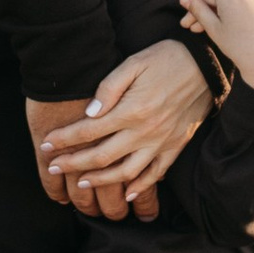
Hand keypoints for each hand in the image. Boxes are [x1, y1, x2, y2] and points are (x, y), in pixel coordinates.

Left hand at [39, 35, 211, 212]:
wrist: (206, 65)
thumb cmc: (166, 59)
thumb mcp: (134, 63)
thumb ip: (109, 88)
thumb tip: (89, 112)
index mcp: (131, 110)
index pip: (88, 131)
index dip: (64, 140)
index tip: (46, 144)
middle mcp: (144, 132)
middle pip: (101, 156)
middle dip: (73, 164)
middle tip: (53, 168)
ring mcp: (160, 142)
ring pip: (125, 172)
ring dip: (100, 181)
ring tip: (81, 184)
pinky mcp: (175, 146)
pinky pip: (155, 174)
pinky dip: (140, 187)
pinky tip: (126, 193)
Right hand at [178, 0, 253, 97]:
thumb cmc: (239, 47)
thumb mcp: (214, 29)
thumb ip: (198, 10)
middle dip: (200, 8)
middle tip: (186, 26)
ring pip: (228, 2)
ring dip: (213, 13)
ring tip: (199, 31)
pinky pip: (241, 6)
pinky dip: (229, 14)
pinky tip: (223, 29)